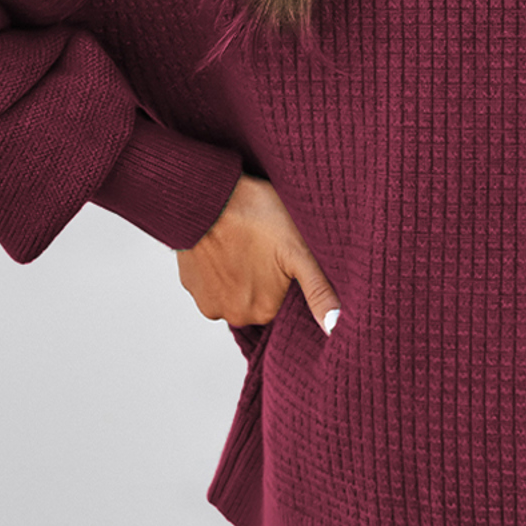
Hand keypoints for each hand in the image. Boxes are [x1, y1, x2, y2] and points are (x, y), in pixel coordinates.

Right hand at [176, 173, 341, 334]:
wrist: (207, 196)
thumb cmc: (256, 217)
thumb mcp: (299, 251)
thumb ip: (319, 291)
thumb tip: (336, 328)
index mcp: (264, 311)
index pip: (282, 300)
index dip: (285, 276)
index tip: (282, 255)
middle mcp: (234, 315)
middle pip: (258, 299)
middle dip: (262, 278)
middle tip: (264, 246)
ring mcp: (208, 301)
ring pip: (234, 291)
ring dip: (239, 273)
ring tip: (244, 243)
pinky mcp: (189, 284)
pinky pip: (210, 282)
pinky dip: (218, 267)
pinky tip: (225, 244)